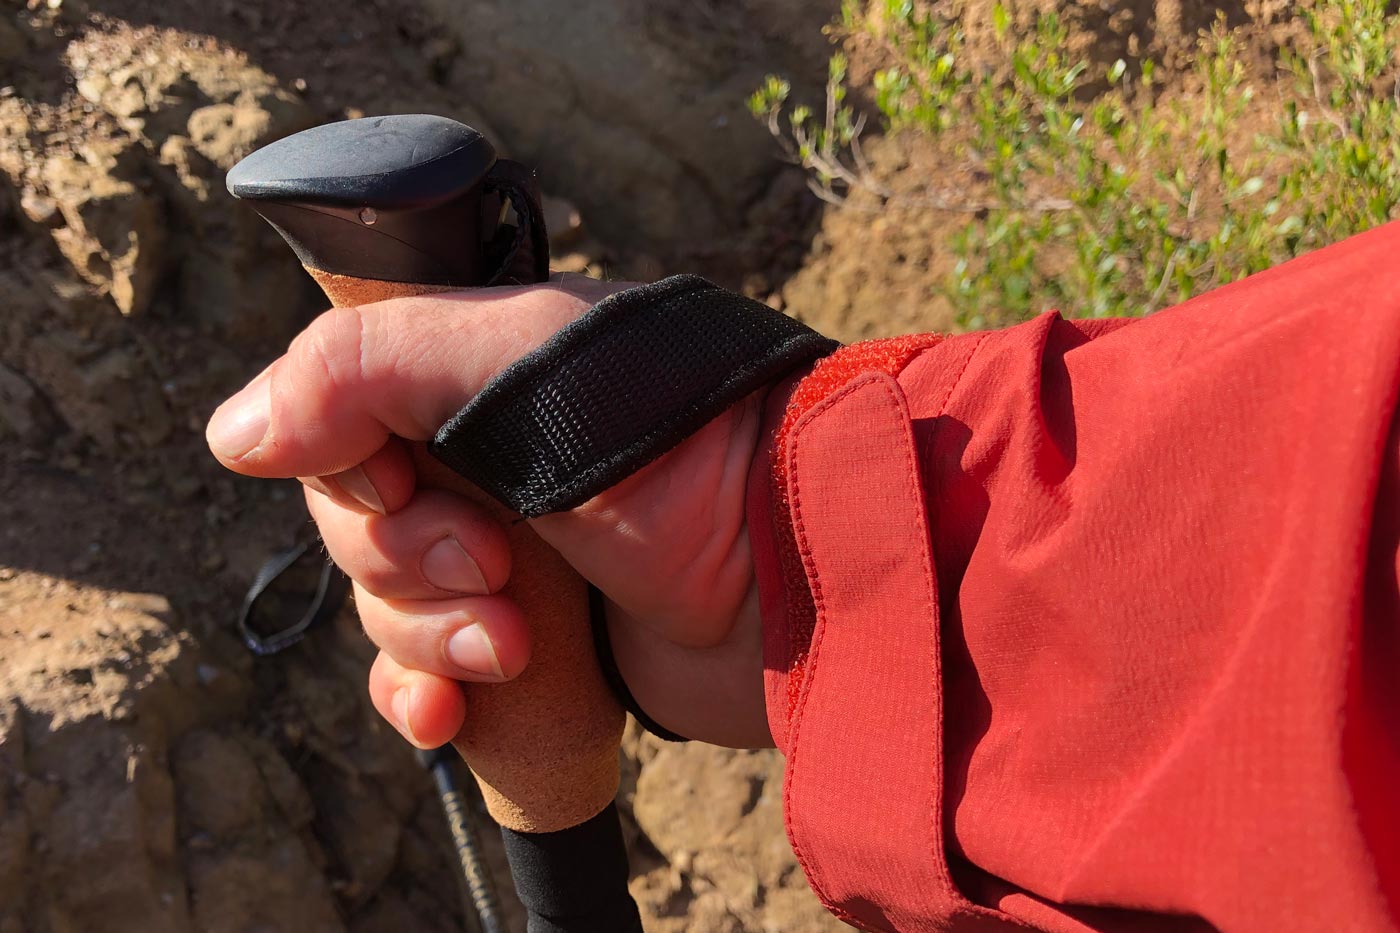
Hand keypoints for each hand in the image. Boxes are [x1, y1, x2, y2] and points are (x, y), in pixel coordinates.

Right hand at [207, 277, 771, 748]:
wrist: (807, 573)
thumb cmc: (684, 447)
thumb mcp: (523, 364)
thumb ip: (366, 366)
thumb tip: (235, 431)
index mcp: (478, 374)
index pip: (338, 415)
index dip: (350, 463)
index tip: (407, 483)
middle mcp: (487, 460)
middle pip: (356, 523)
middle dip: (409, 560)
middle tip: (500, 563)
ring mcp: (513, 557)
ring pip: (387, 608)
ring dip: (432, 636)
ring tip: (521, 640)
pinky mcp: (537, 645)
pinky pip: (428, 680)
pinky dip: (426, 698)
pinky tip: (450, 716)